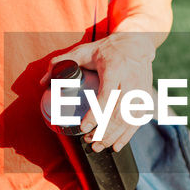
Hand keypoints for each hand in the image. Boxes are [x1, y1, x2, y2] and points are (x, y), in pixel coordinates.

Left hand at [46, 32, 156, 151]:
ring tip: (98, 146)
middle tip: (88, 141)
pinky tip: (116, 146)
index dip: (96, 114)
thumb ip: (61, 62)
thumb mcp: (84, 51)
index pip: (107, 95)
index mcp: (114, 68)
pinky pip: (138, 120)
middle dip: (103, 131)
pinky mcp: (145, 96)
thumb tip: (44, 81)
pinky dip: (127, 135)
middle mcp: (130, 80)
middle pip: (119, 112)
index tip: (83, 127)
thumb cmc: (107, 49)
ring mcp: (140, 90)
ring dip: (113, 136)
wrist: (136, 43)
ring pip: (129, 119)